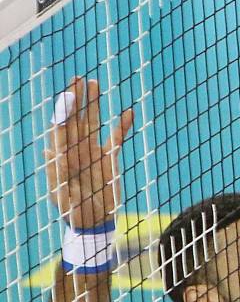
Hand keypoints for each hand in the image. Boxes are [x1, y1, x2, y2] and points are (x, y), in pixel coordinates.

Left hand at [45, 78, 133, 230]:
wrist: (92, 222)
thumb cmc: (72, 211)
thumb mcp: (63, 196)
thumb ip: (58, 175)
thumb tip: (49, 152)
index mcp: (62, 157)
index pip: (61, 129)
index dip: (63, 112)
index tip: (65, 96)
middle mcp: (76, 150)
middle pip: (76, 120)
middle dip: (77, 100)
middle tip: (78, 79)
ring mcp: (93, 152)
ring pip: (93, 122)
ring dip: (94, 104)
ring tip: (95, 84)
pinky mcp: (110, 158)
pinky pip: (117, 137)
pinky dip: (123, 125)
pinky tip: (129, 111)